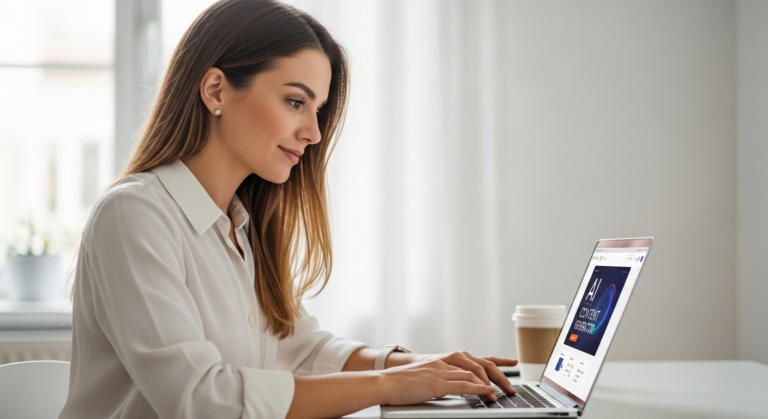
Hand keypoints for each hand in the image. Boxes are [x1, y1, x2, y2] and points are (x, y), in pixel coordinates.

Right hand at [378, 358, 496, 404]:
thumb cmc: (397, 385)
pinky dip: (478, 388)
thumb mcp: (420, 382)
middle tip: (509, 386)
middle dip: (496, 375)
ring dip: (490, 385)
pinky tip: (488, 392)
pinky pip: (463, 384)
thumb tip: (442, 391)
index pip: (470, 362)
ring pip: (472, 375)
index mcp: (439, 362)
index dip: (489, 364)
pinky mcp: (437, 382)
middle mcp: (442, 363)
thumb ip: (434, 384)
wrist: (383, 383)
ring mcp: (440, 372)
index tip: (506, 364)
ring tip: (502, 394)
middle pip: (476, 366)